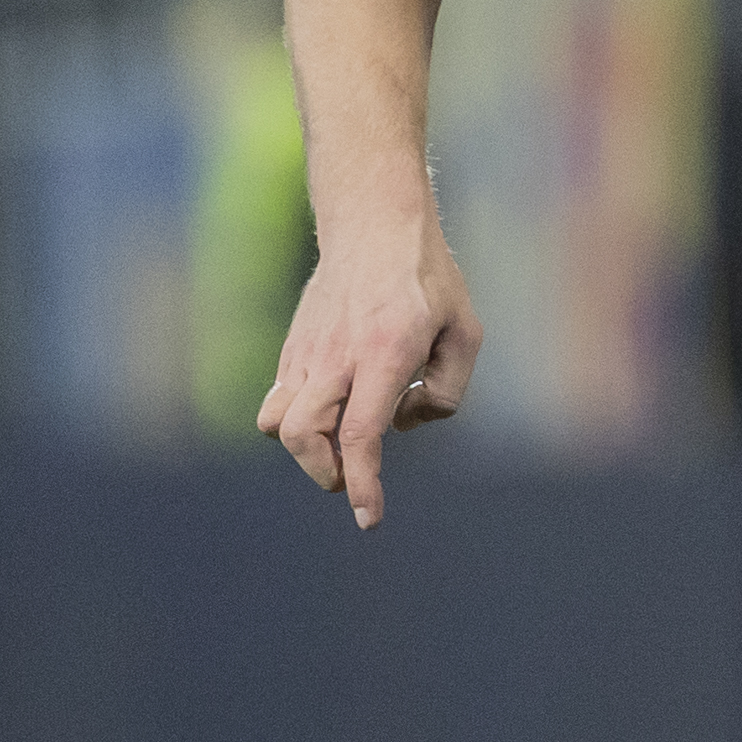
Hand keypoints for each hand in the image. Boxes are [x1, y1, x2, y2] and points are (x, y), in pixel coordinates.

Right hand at [257, 206, 481, 528]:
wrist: (374, 223)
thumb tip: (402, 423)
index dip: (363, 486)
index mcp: (383, 354)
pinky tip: (333, 406)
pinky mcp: (293, 347)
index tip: (368, 519)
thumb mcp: (464, 332)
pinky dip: (298, 421)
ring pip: (277, 423)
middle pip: (303, 437)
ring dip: (305, 449)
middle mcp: (337, 356)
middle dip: (326, 473)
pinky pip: (278, 400)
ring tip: (339, 439)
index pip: (360, 435)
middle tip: (353, 474)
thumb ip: (447, 393)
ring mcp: (307, 351)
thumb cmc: (428, 280)